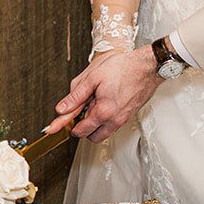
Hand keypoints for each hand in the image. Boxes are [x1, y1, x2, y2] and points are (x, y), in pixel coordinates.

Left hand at [45, 45, 159, 141]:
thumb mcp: (93, 78)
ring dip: (95, 125)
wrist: (147, 66)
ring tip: (93, 105)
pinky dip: (105, 120)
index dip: (66, 127)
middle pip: (92, 136)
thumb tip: (62, 109)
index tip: (56, 128)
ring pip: (103, 132)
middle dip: (83, 128)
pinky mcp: (129, 115)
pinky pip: (113, 125)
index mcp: (103, 112)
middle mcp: (114, 120)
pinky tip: (104, 103)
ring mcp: (123, 119)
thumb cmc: (123, 68)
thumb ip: (76, 96)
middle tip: (79, 113)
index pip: (80, 130)